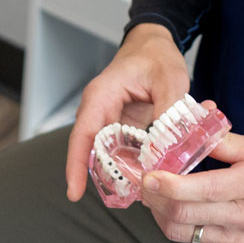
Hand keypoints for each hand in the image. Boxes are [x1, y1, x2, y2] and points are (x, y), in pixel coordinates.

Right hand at [64, 23, 192, 201]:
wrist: (154, 44)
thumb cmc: (156, 55)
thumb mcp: (169, 79)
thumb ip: (168, 112)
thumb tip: (164, 147)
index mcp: (101, 96)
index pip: (83, 135)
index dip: (76, 165)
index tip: (74, 193)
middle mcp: (100, 111)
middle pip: (94, 151)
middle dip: (109, 176)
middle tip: (130, 198)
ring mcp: (110, 120)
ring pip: (111, 154)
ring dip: (126, 172)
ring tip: (146, 190)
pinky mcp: (123, 127)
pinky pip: (125, 150)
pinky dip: (138, 162)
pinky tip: (157, 172)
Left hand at [141, 133, 243, 242]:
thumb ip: (227, 142)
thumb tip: (197, 126)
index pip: (197, 191)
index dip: (165, 185)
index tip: (148, 174)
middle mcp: (243, 217)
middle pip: (181, 216)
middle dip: (154, 200)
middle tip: (145, 182)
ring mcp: (239, 241)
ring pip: (184, 234)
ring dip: (163, 215)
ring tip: (159, 196)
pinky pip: (201, 241)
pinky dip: (186, 225)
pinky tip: (188, 209)